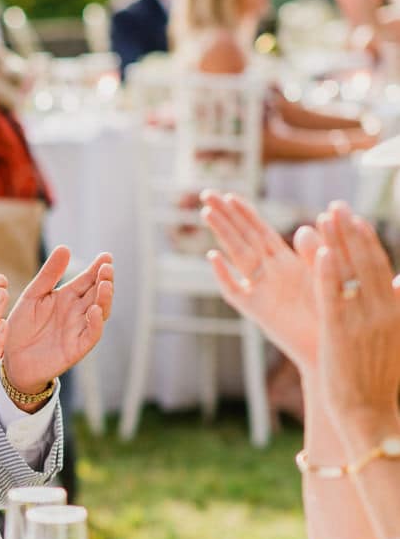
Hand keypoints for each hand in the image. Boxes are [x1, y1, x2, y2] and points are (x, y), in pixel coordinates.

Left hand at [1, 247, 112, 393]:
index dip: (97, 268)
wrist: (11, 360)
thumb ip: (48, 275)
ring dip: (105, 298)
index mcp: (67, 297)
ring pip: (100, 312)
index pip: (87, 280)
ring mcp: (79, 329)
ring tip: (105, 283)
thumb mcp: (33, 296)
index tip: (105, 256)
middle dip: (104, 280)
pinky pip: (91, 334)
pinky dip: (95, 323)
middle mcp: (77, 312)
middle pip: (97, 293)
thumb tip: (65, 248)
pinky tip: (93, 310)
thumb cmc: (22, 327)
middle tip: (107, 266)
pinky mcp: (77, 347)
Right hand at [204, 190, 323, 368]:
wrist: (331, 344)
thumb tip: (304, 226)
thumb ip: (314, 253)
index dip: (245, 212)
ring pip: (237, 256)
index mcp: (286, 261)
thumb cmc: (333, 310)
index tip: (230, 194)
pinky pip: (235, 291)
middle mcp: (269, 272)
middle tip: (206, 194)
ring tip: (206, 213)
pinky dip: (223, 275)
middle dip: (225, 216)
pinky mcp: (255, 310)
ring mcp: (259, 289)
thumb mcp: (326, 275)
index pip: (261, 230)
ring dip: (222, 234)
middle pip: (243, 238)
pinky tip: (212, 257)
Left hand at [311, 203, 399, 449]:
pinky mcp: (340, 333)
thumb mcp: (395, 342)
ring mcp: (362, 320)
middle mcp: (383, 310)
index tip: (353, 219)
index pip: (379, 267)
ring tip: (324, 216)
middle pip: (364, 262)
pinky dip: (325, 272)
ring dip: (335, 241)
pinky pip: (332, 296)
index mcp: (396, 311)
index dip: (364, 241)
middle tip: (335, 205)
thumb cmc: (383, 385)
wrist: (375, 417)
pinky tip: (316, 251)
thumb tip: (398, 285)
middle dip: (349, 232)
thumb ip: (395, 311)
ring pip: (348, 272)